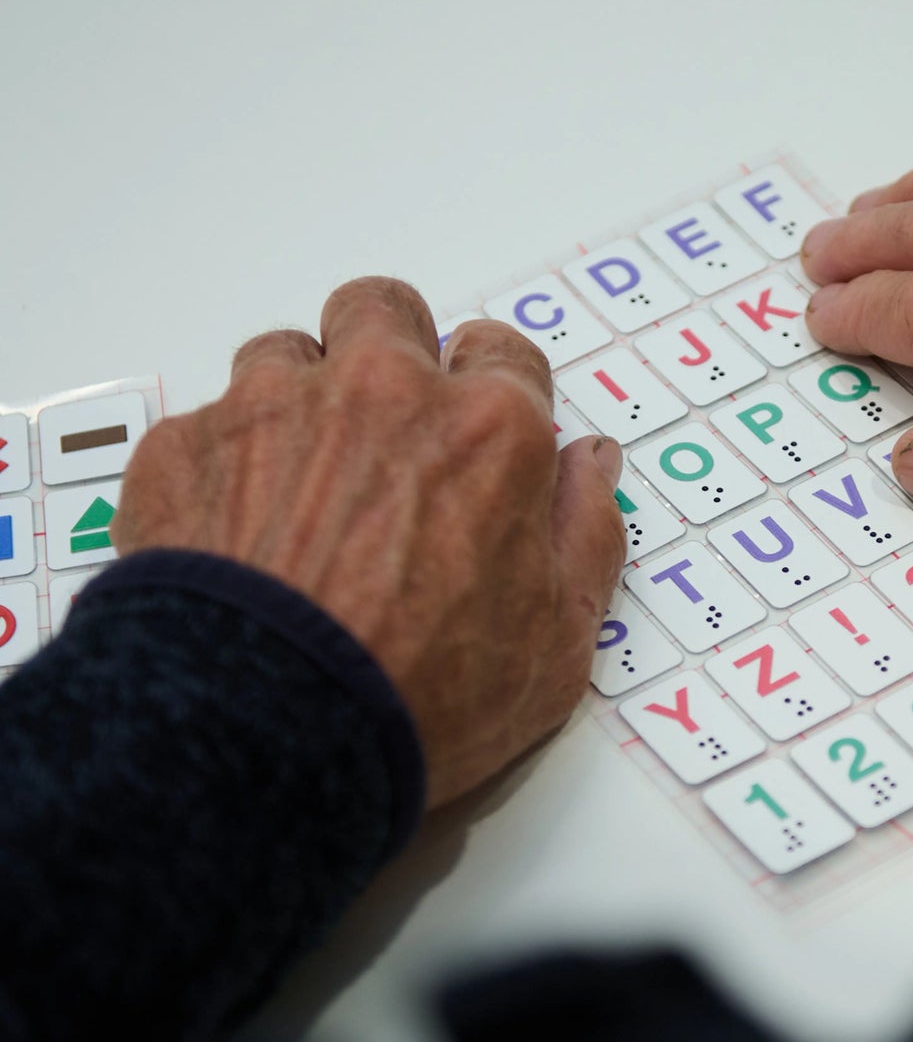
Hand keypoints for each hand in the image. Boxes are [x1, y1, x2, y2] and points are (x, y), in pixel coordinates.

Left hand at [112, 277, 625, 807]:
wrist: (264, 737)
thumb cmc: (420, 697)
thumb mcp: (557, 642)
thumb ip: (587, 532)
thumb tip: (591, 462)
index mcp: (487, 427)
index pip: (503, 351)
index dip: (493, 389)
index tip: (478, 431)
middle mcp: (383, 389)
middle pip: (387, 310)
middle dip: (391, 349)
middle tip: (385, 426)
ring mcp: (275, 407)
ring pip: (287, 351)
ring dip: (300, 398)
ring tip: (299, 481)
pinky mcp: (187, 446)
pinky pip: (205, 425)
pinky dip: (222, 464)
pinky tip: (231, 535)